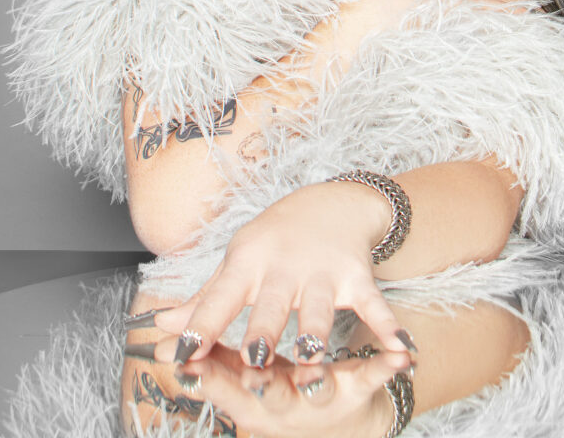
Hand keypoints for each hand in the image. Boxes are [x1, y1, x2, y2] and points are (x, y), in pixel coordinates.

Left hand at [152, 181, 416, 368]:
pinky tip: (402, 350)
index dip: (201, 324)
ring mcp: (323, 272)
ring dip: (317, 333)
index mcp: (249, 262)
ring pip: (319, 308)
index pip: (221, 296)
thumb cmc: (275, 239)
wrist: (332, 202)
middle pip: (272, 304)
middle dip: (263, 331)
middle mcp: (284, 266)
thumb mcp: (238, 262)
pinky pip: (373, 305)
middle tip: (252, 361)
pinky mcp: (356, 277)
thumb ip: (206, 301)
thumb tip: (161, 328)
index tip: (181, 353)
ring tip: (314, 359)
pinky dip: (388, 328)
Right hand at [171, 343, 406, 437]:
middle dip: (260, 384)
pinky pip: (373, 375)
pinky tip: (403, 351)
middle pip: (269, 395)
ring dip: (318, 377)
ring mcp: (322, 399)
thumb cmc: (277, 386)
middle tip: (252, 370)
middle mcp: (284, 404)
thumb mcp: (239, 372)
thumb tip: (157, 332)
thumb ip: (206, 351)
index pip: (224, 386)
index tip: (189, 362)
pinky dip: (388, 361)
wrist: (335, 414)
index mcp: (253, 397)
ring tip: (317, 369)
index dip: (207, 377)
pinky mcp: (358, 388)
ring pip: (320, 387)